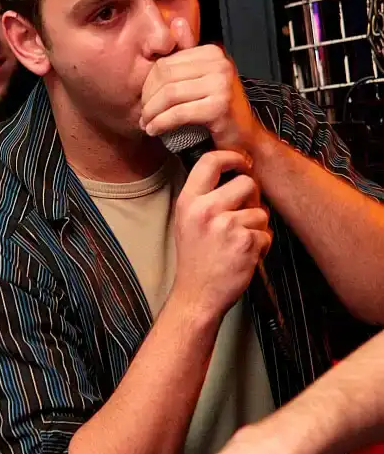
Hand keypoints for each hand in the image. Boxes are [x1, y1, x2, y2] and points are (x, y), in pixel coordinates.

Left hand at [141, 19, 264, 154]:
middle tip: (143, 116)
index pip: (166, 62)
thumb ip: (187, 57)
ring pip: (169, 94)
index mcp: (213, 53)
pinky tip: (155, 130)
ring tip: (146, 124)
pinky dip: (161, 123)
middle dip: (148, 98)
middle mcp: (219, 63)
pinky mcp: (219, 105)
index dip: (148, 84)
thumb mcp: (202, 80)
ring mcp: (221, 83)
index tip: (144, 102)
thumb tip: (176, 23)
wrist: (245, 137)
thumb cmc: (219, 111)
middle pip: (165, 76)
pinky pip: (178, 113)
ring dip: (152, 113)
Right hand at [172, 149, 271, 320]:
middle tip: (243, 216)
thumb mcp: (187, 221)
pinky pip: (266, 234)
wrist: (197, 295)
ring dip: (257, 228)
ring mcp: (226, 226)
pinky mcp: (245, 243)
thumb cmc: (196, 259)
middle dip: (252, 198)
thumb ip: (204, 196)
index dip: (233, 157)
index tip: (242, 163)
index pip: (211, 161)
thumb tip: (235, 172)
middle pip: (247, 183)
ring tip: (238, 244)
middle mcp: (206, 210)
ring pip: (260, 212)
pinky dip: (260, 247)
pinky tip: (243, 257)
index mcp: (189, 202)